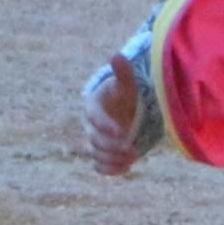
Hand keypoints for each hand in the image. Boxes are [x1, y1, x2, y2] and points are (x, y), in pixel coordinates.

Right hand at [79, 57, 145, 175]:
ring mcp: (96, 141)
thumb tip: (117, 55)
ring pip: (96, 155)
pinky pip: (99, 166)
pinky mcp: (103, 154)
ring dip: (112, 159)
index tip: (123, 132)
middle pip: (94, 140)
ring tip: (133, 157)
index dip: (105, 125)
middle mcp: (90, 125)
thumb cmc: (128, 93)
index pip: (93, 117)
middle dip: (112, 146)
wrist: (132, 109)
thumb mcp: (127, 83)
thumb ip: (122, 72)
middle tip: (133, 148)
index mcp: (92, 105)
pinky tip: (127, 167)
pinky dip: (110, 169)